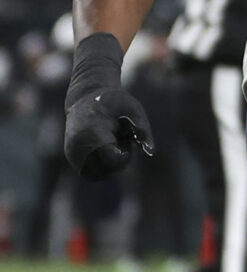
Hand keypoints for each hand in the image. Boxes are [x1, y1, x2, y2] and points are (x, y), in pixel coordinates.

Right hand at [63, 33, 154, 179]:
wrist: (85, 96)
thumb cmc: (113, 101)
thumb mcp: (133, 109)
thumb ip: (144, 130)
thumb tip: (150, 152)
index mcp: (93, 132)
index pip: (112, 160)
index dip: (126, 156)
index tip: (127, 139)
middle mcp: (78, 145)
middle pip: (107, 170)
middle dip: (120, 161)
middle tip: (122, 140)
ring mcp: (72, 152)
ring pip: (98, 175)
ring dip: (110, 165)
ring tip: (113, 143)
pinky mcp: (71, 156)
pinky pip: (91, 172)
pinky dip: (102, 165)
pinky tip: (105, 148)